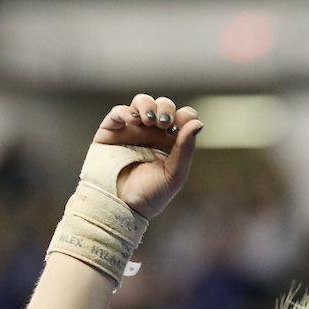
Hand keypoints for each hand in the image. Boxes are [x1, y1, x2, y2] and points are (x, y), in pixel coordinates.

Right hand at [93, 94, 203, 217]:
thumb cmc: (149, 195)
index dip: (184, 116)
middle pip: (164, 105)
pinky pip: (118, 112)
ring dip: (147, 105)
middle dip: (166, 108)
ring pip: (142, 102)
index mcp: (172, 142)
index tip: (179, 127)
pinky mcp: (111, 131)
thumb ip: (185, 149)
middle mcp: (153, 133)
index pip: (183, 117)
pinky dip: (126, 111)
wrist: (119, 206)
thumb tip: (197, 123)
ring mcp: (132, 130)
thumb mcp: (174, 174)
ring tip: (149, 119)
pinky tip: (133, 119)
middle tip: (164, 123)